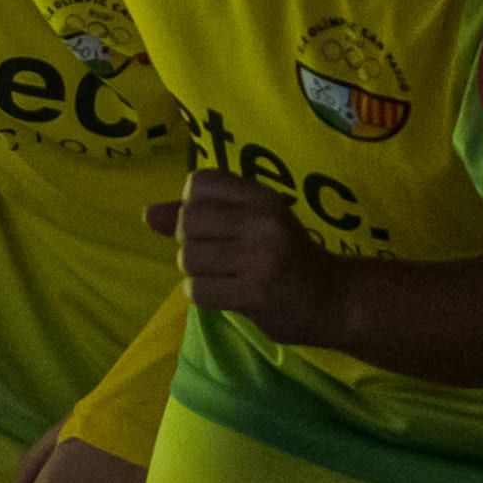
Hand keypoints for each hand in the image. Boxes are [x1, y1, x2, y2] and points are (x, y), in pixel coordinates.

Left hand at [154, 170, 343, 348]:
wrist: (334, 299)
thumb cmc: (284, 257)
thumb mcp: (249, 224)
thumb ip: (197, 215)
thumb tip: (148, 215)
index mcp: (262, 197)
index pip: (199, 182)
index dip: (192, 204)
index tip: (215, 224)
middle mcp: (263, 221)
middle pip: (187, 221)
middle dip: (191, 243)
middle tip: (219, 256)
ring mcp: (261, 257)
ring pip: (188, 259)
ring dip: (199, 273)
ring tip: (227, 276)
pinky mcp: (256, 292)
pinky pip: (198, 291)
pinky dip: (205, 295)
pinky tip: (230, 294)